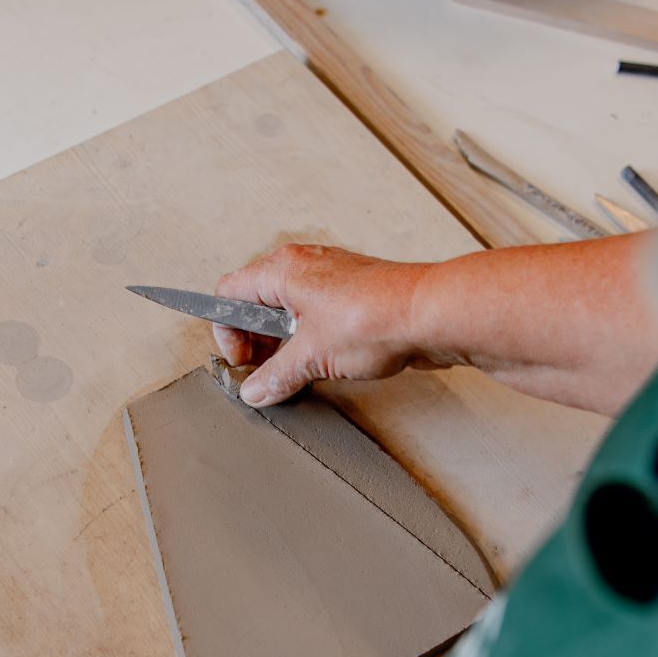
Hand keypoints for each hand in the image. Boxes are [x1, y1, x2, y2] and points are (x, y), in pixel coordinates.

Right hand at [213, 245, 435, 406]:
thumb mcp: (312, 357)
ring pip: (289, 308)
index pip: (230, 293)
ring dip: (285, 341)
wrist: (430, 315)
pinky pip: (318, 313)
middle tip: (265, 369)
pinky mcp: (354, 293)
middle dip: (256, 339)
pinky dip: (312, 336)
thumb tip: (257, 389)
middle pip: (257, 301)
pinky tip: (324, 360)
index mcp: (283, 271)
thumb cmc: (377, 316)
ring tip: (295, 367)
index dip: (227, 331)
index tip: (243, 362)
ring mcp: (331, 278)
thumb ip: (276, 375)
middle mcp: (305, 267)